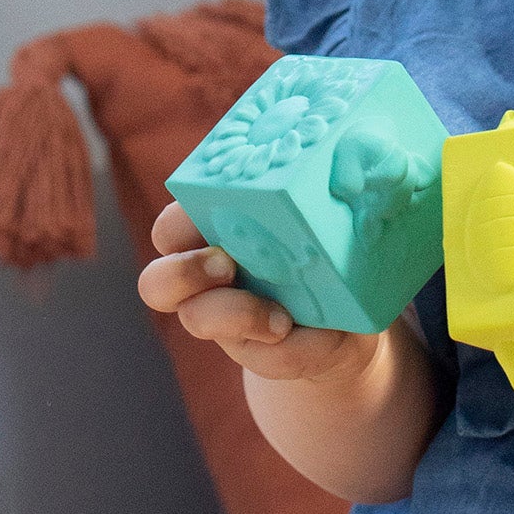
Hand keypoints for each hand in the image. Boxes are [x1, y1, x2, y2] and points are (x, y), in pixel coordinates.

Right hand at [137, 202, 382, 384]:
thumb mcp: (324, 219)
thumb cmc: (329, 255)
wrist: (352, 327)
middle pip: (157, 283)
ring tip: (279, 317)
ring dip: (236, 314)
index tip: (211, 215)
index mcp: (214, 239)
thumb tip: (357, 155)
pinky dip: (298, 347)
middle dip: (185, 272)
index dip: (179, 223)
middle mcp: (208, 284)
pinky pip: (268, 359)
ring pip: (198, 321)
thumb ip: (324, 192)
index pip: (171, 229)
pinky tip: (325, 335)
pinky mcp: (264, 357)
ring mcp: (229, 325)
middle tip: (227, 264)